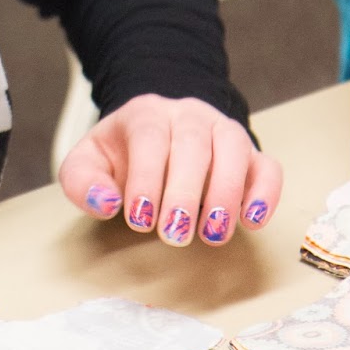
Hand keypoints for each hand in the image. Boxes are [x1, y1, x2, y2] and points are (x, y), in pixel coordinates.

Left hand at [57, 94, 282, 247]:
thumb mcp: (89, 163)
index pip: (149, 137)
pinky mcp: (250, 155)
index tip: (139, 219)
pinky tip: (252, 221)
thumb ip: (82, 181)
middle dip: (184, 192)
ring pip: (234, 148)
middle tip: (175, 235)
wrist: (154, 134)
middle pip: (192, 144)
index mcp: (146, 114)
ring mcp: (223, 131)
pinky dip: (265, 193)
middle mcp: (188, 116)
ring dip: (227, 193)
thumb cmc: (122, 156)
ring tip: (213, 234)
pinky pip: (267, 166)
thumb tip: (105, 203)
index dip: (146, 177)